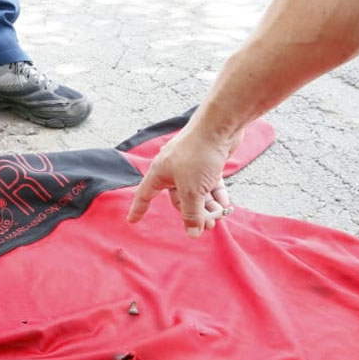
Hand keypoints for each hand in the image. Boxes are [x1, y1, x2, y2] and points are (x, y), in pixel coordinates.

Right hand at [126, 124, 241, 237]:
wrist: (219, 126)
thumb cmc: (198, 154)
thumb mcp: (192, 191)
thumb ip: (191, 214)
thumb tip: (192, 233)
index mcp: (160, 172)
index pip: (145, 195)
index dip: (139, 209)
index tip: (133, 220)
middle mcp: (172, 168)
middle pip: (178, 199)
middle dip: (193, 213)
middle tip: (207, 226)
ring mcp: (190, 164)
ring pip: (196, 192)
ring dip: (207, 206)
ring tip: (219, 217)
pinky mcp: (207, 161)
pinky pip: (209, 183)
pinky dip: (216, 194)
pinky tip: (225, 204)